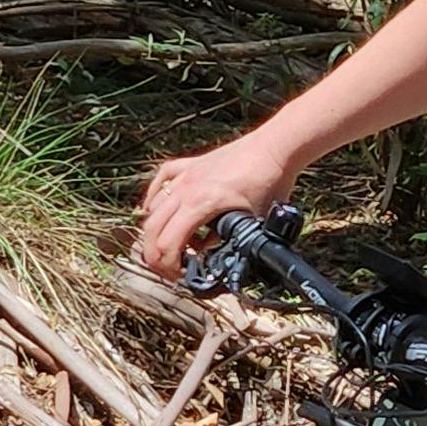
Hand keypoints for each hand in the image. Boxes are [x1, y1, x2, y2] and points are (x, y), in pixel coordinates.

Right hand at [136, 131, 298, 277]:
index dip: (169, 266)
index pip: (168, 243)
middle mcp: (186, 188)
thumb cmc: (270, 182)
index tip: (179, 277)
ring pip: (153, 206)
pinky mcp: (191, 164)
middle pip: (152, 228)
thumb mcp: (252, 221)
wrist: (275, 148)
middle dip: (155, 254)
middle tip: (168, 270)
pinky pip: (162, 180)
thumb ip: (228, 241)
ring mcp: (186, 174)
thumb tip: (211, 256)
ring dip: (155, 230)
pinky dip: (154, 197)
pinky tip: (153, 208)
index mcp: (201, 204)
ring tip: (168, 246)